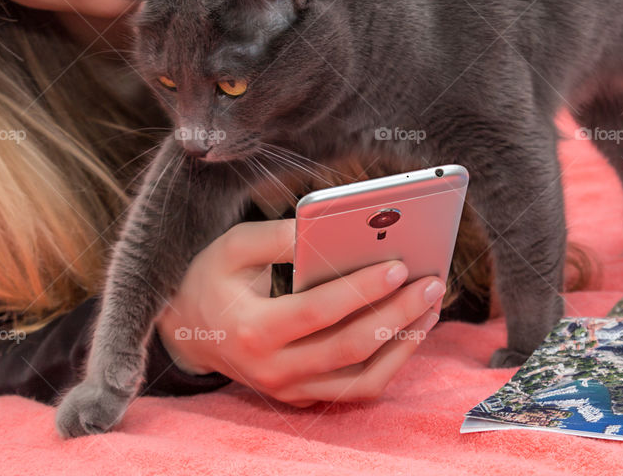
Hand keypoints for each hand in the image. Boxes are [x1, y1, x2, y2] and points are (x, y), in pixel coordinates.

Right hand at [154, 219, 443, 406]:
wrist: (190, 333)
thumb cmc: (213, 280)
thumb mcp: (233, 247)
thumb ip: (278, 236)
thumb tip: (326, 227)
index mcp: (251, 330)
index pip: (317, 312)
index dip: (361, 290)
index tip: (399, 265)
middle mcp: (273, 370)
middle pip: (349, 348)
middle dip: (397, 314)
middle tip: (433, 283)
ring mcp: (291, 390)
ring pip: (362, 379)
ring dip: (404, 343)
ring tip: (432, 305)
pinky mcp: (305, 396)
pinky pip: (357, 387)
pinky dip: (391, 361)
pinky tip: (412, 329)